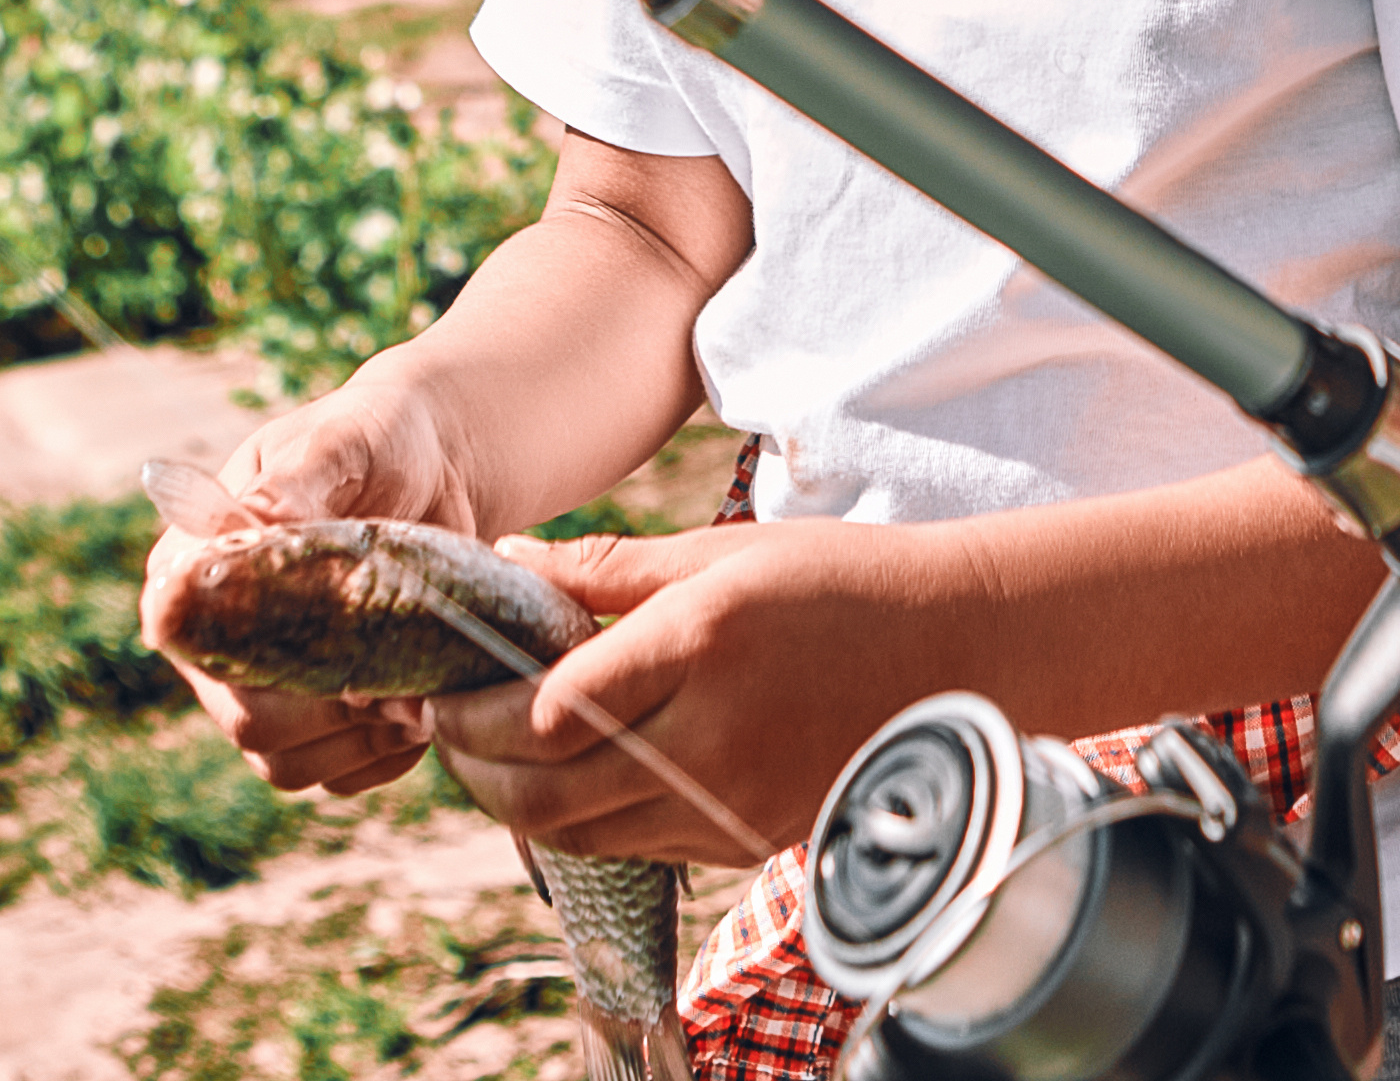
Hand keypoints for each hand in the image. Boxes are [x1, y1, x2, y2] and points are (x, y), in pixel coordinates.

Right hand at [142, 379, 474, 794]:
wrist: (440, 465)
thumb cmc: (379, 440)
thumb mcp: (339, 445)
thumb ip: (293, 487)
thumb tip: (245, 525)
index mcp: (190, 571)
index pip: (194, 645)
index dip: (262, 660)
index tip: (342, 639)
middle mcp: (212, 641)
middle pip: (247, 721)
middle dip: (331, 708)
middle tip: (402, 674)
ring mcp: (261, 688)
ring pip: (286, 764)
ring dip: (360, 740)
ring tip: (419, 691)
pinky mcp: (316, 721)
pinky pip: (335, 775)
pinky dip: (382, 758)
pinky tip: (424, 713)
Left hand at [428, 520, 961, 869]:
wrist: (959, 651)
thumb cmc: (840, 581)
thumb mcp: (723, 552)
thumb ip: (609, 569)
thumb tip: (507, 559)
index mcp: (703, 642)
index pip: (553, 706)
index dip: (478, 709)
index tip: (441, 682)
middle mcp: (713, 734)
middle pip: (547, 789)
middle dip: (471, 766)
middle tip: (439, 727)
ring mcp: (731, 799)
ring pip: (580, 833)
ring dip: (513, 802)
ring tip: (483, 756)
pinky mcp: (744, 838)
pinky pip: (631, 846)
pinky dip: (579, 820)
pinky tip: (563, 777)